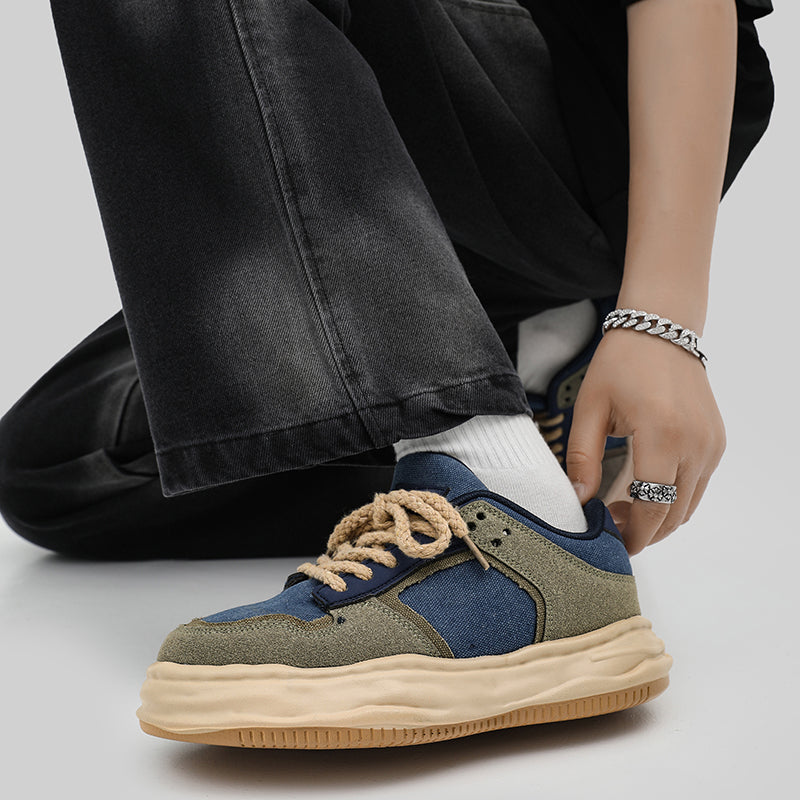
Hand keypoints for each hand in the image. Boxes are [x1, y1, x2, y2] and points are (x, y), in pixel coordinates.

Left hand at [566, 328, 725, 554]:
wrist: (660, 330)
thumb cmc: (620, 364)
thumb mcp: (590, 409)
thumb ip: (582, 458)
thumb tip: (580, 501)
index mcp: (662, 435)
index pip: (654, 506)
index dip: (635, 533)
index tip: (614, 542)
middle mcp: (696, 444)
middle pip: (675, 513)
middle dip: (645, 530)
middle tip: (612, 525)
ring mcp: (711, 444)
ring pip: (689, 504)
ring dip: (660, 517)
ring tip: (624, 508)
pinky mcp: (716, 441)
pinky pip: (698, 485)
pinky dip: (674, 498)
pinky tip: (645, 490)